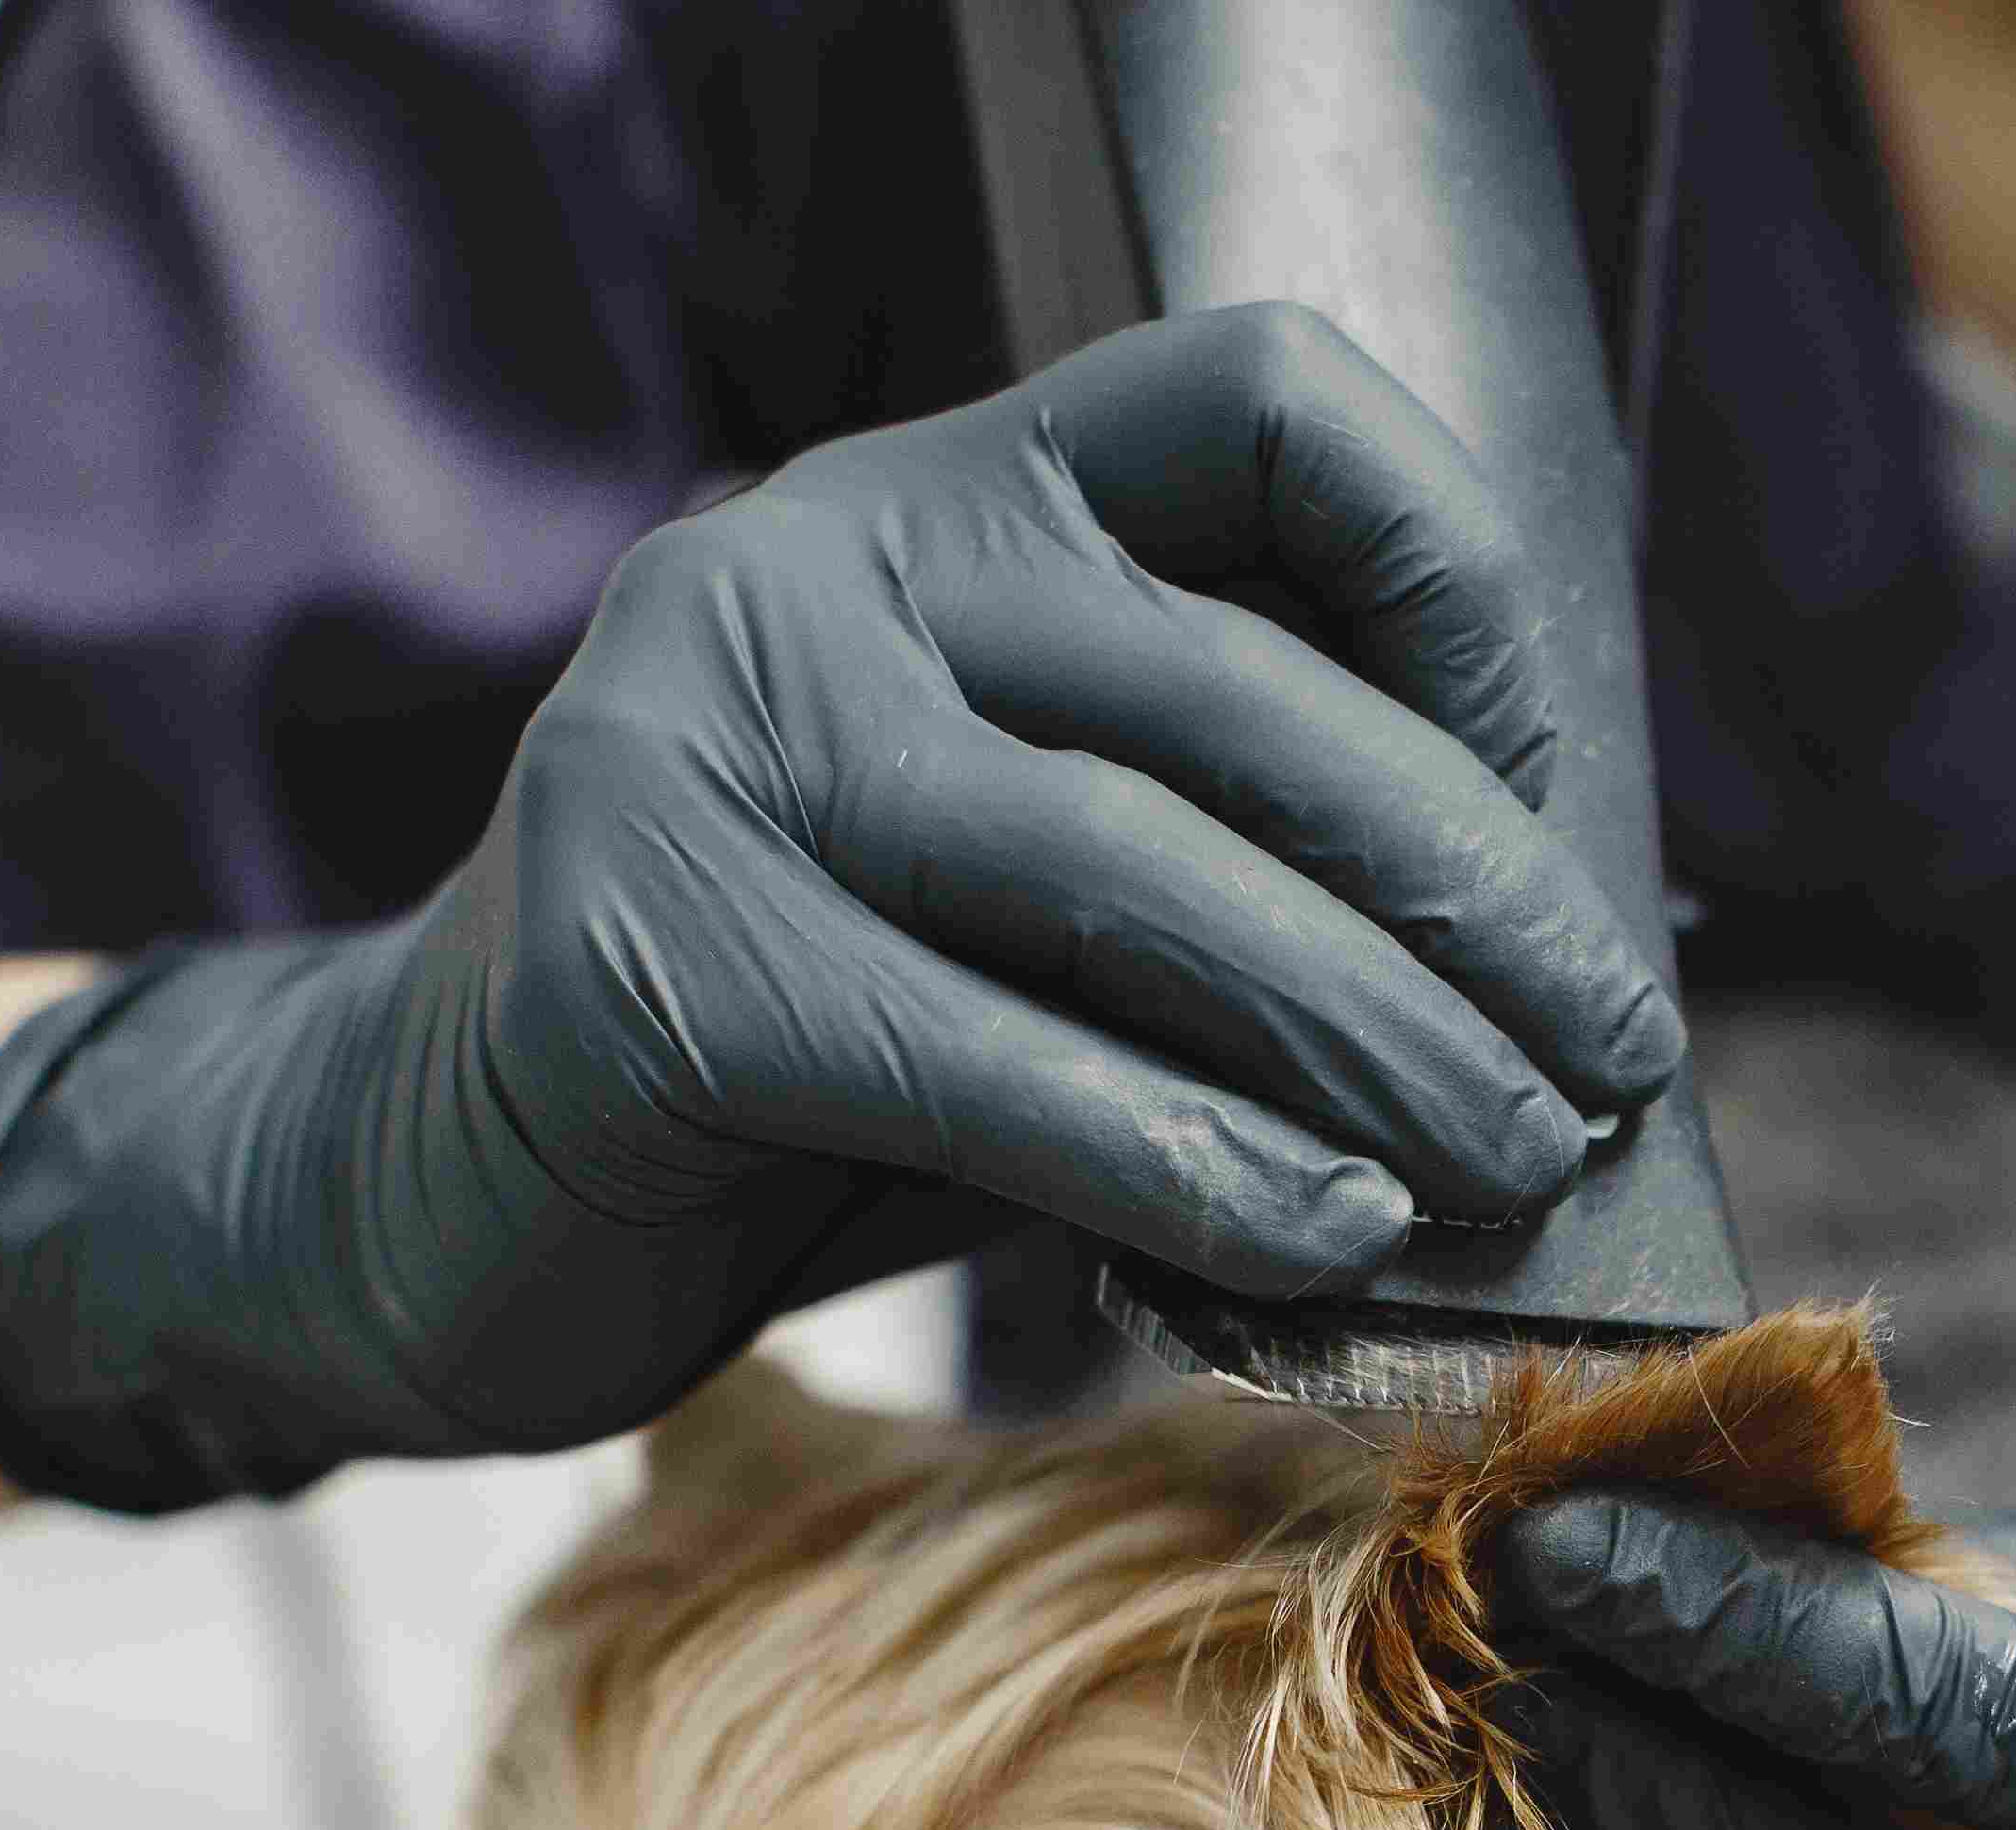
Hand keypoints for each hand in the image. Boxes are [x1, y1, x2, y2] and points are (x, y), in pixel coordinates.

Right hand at [0, 305, 1684, 1510]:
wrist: (411, 1205)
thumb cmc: (788, 1071)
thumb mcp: (1031, 931)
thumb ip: (1225, 904)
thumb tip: (1557, 987)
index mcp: (933, 506)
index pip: (1250, 402)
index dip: (1446, 572)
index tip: (1543, 795)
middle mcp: (812, 568)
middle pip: (1233, 694)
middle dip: (1467, 899)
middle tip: (1604, 1068)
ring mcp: (701, 742)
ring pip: (1129, 876)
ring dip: (1368, 1045)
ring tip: (1510, 1171)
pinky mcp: (638, 956)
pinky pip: (985, 1061)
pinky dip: (1188, 1167)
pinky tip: (1322, 1242)